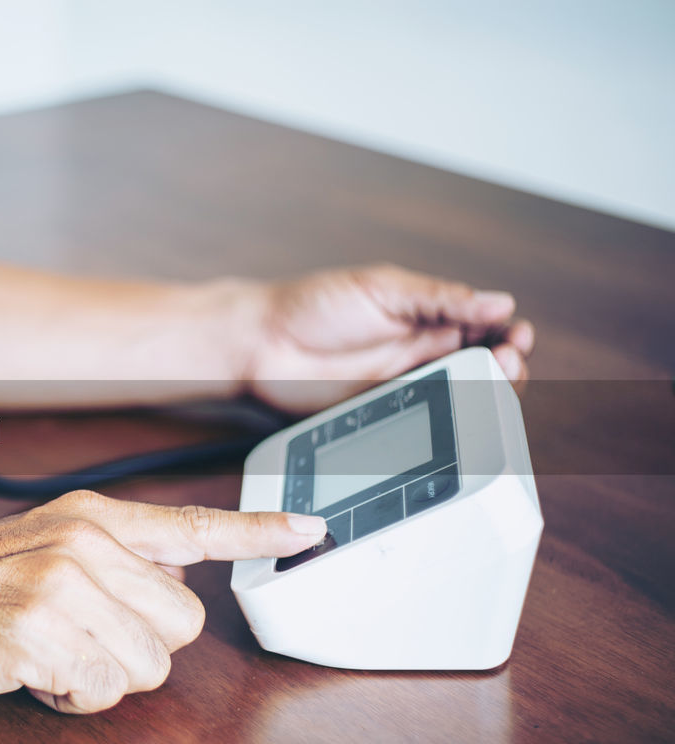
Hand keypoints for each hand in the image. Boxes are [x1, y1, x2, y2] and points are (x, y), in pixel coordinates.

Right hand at [0, 490, 327, 712]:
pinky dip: (73, 695)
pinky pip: (104, 689)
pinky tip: (36, 672)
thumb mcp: (45, 543)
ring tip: (51, 653)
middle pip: (183, 626)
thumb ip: (117, 554)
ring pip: (150, 666)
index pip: (193, 525)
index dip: (258, 531)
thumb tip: (178, 572)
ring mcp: (63, 585)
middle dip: (138, 648)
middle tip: (78, 638)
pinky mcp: (42, 631)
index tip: (309, 530)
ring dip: (103, 677)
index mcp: (93, 518)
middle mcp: (86, 543)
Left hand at [229, 264, 535, 412]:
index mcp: (425, 314)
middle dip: (504, 366)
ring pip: (460, 397)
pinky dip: (447, 423)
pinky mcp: (383, 415)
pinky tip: (457, 417)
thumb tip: (498, 302)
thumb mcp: (379, 288)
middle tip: (506, 364)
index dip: (506, 333)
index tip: (516, 337)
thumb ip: (437, 298)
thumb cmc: (311, 305)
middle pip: (481, 365)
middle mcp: (420, 351)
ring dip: (483, 395)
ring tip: (490, 386)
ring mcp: (403, 385)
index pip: (483, 325)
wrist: (259, 345)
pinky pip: (425, 422)